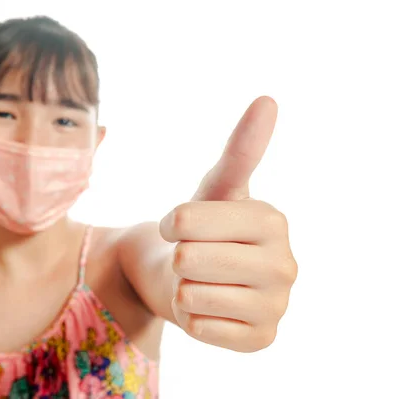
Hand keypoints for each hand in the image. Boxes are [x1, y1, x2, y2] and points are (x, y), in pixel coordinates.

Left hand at [159, 96, 296, 351]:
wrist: (185, 278)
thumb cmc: (200, 230)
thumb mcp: (214, 189)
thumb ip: (241, 149)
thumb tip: (268, 99)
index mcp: (273, 221)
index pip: (190, 219)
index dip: (171, 223)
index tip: (179, 226)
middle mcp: (286, 265)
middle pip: (190, 258)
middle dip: (178, 258)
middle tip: (193, 259)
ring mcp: (277, 306)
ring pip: (193, 294)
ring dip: (183, 289)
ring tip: (199, 282)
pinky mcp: (260, 340)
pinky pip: (202, 328)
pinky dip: (192, 318)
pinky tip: (207, 310)